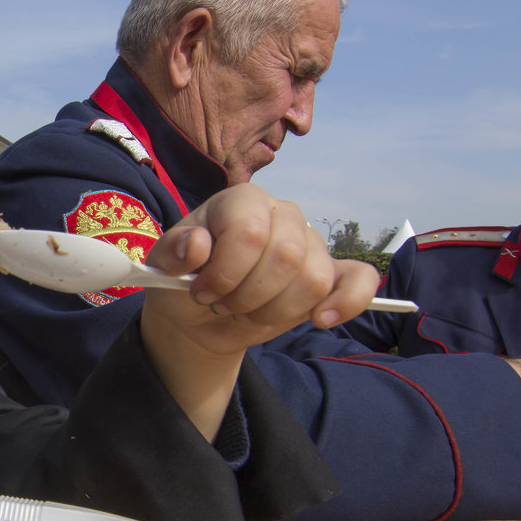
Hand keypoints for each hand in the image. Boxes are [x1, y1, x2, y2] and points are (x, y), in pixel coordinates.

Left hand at [143, 182, 378, 356]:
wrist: (196, 318)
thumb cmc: (181, 283)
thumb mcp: (162, 268)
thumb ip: (174, 252)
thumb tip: (199, 244)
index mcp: (242, 201)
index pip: (250, 233)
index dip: (226, 273)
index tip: (201, 292)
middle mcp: (282, 214)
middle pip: (286, 257)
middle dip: (248, 295)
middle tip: (223, 304)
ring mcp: (310, 244)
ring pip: (313, 279)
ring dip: (274, 310)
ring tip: (246, 311)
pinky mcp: (329, 276)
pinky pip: (358, 280)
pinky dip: (346, 302)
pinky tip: (320, 319)